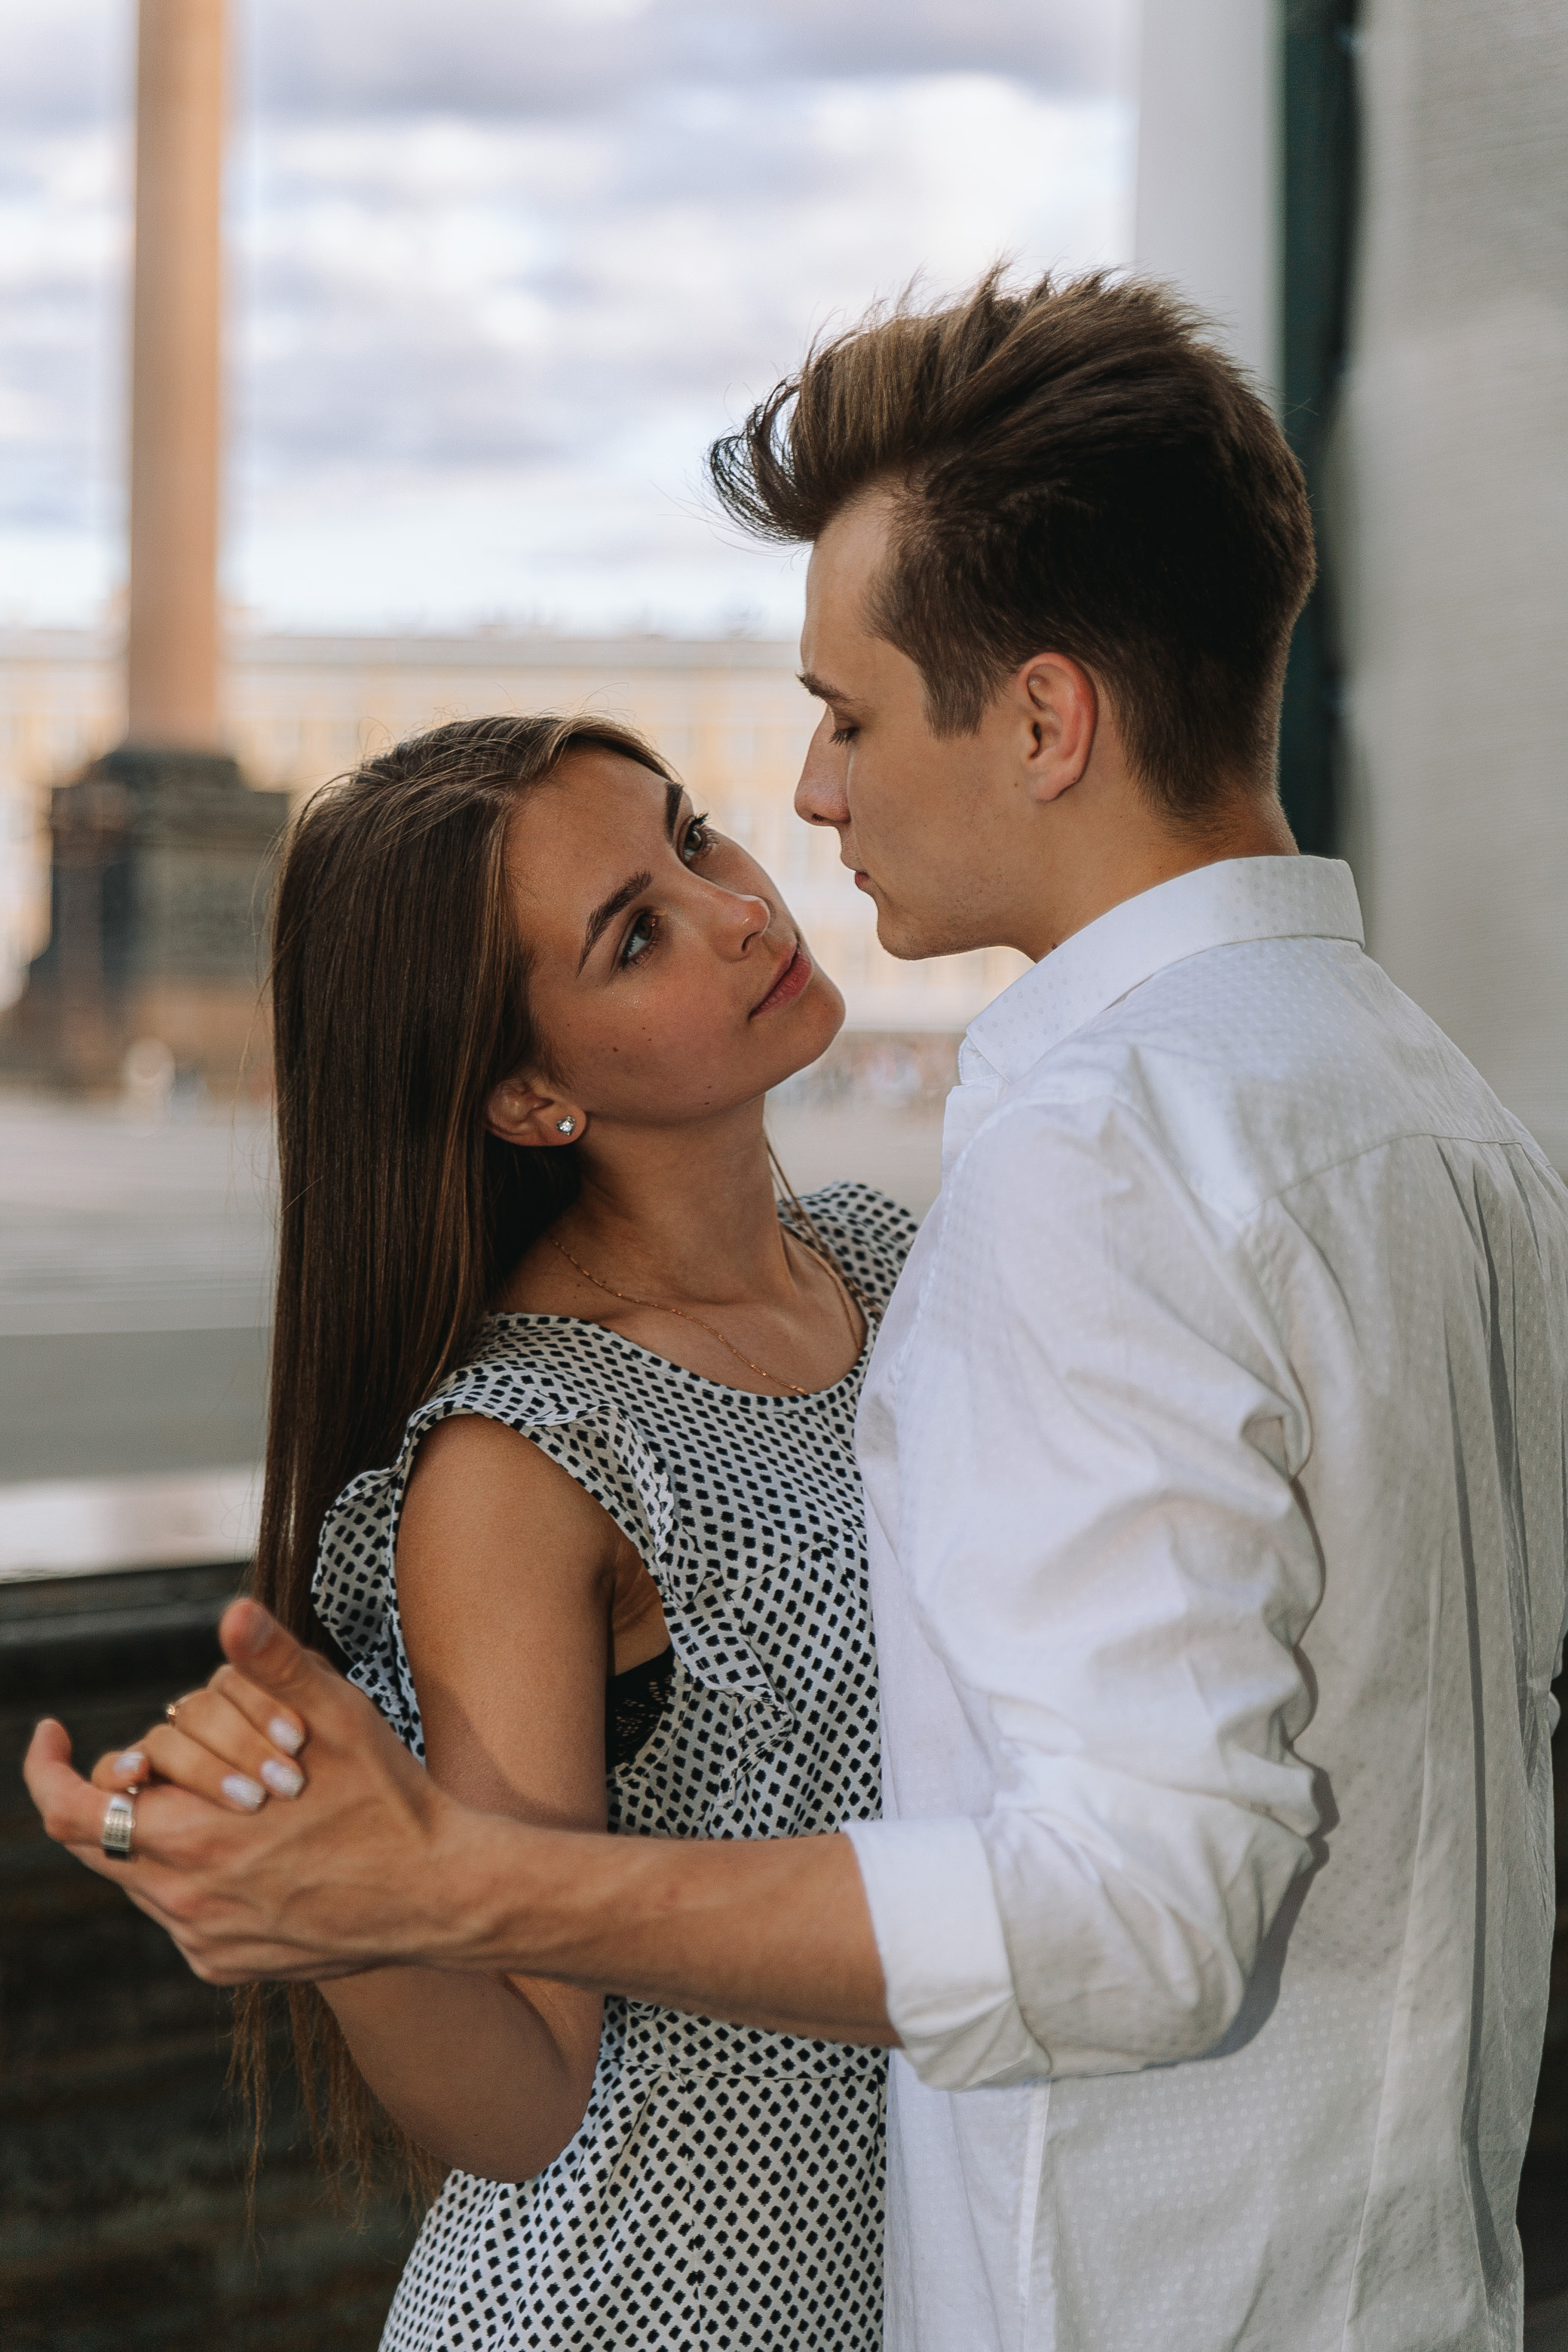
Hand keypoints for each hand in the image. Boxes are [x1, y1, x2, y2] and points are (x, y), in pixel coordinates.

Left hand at [24, 1600, 469, 1984]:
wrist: (441, 1896)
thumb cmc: (391, 1800)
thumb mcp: (340, 1718)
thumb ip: (276, 1665)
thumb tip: (234, 1611)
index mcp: (194, 1841)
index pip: (70, 1811)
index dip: (47, 1767)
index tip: (52, 1730)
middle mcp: (185, 1904)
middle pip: (99, 1839)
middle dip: (118, 1786)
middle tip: (158, 1755)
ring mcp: (204, 1942)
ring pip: (138, 1875)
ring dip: (160, 1829)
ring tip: (223, 1795)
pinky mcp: (226, 1965)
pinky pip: (177, 1912)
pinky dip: (192, 1872)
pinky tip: (251, 1846)